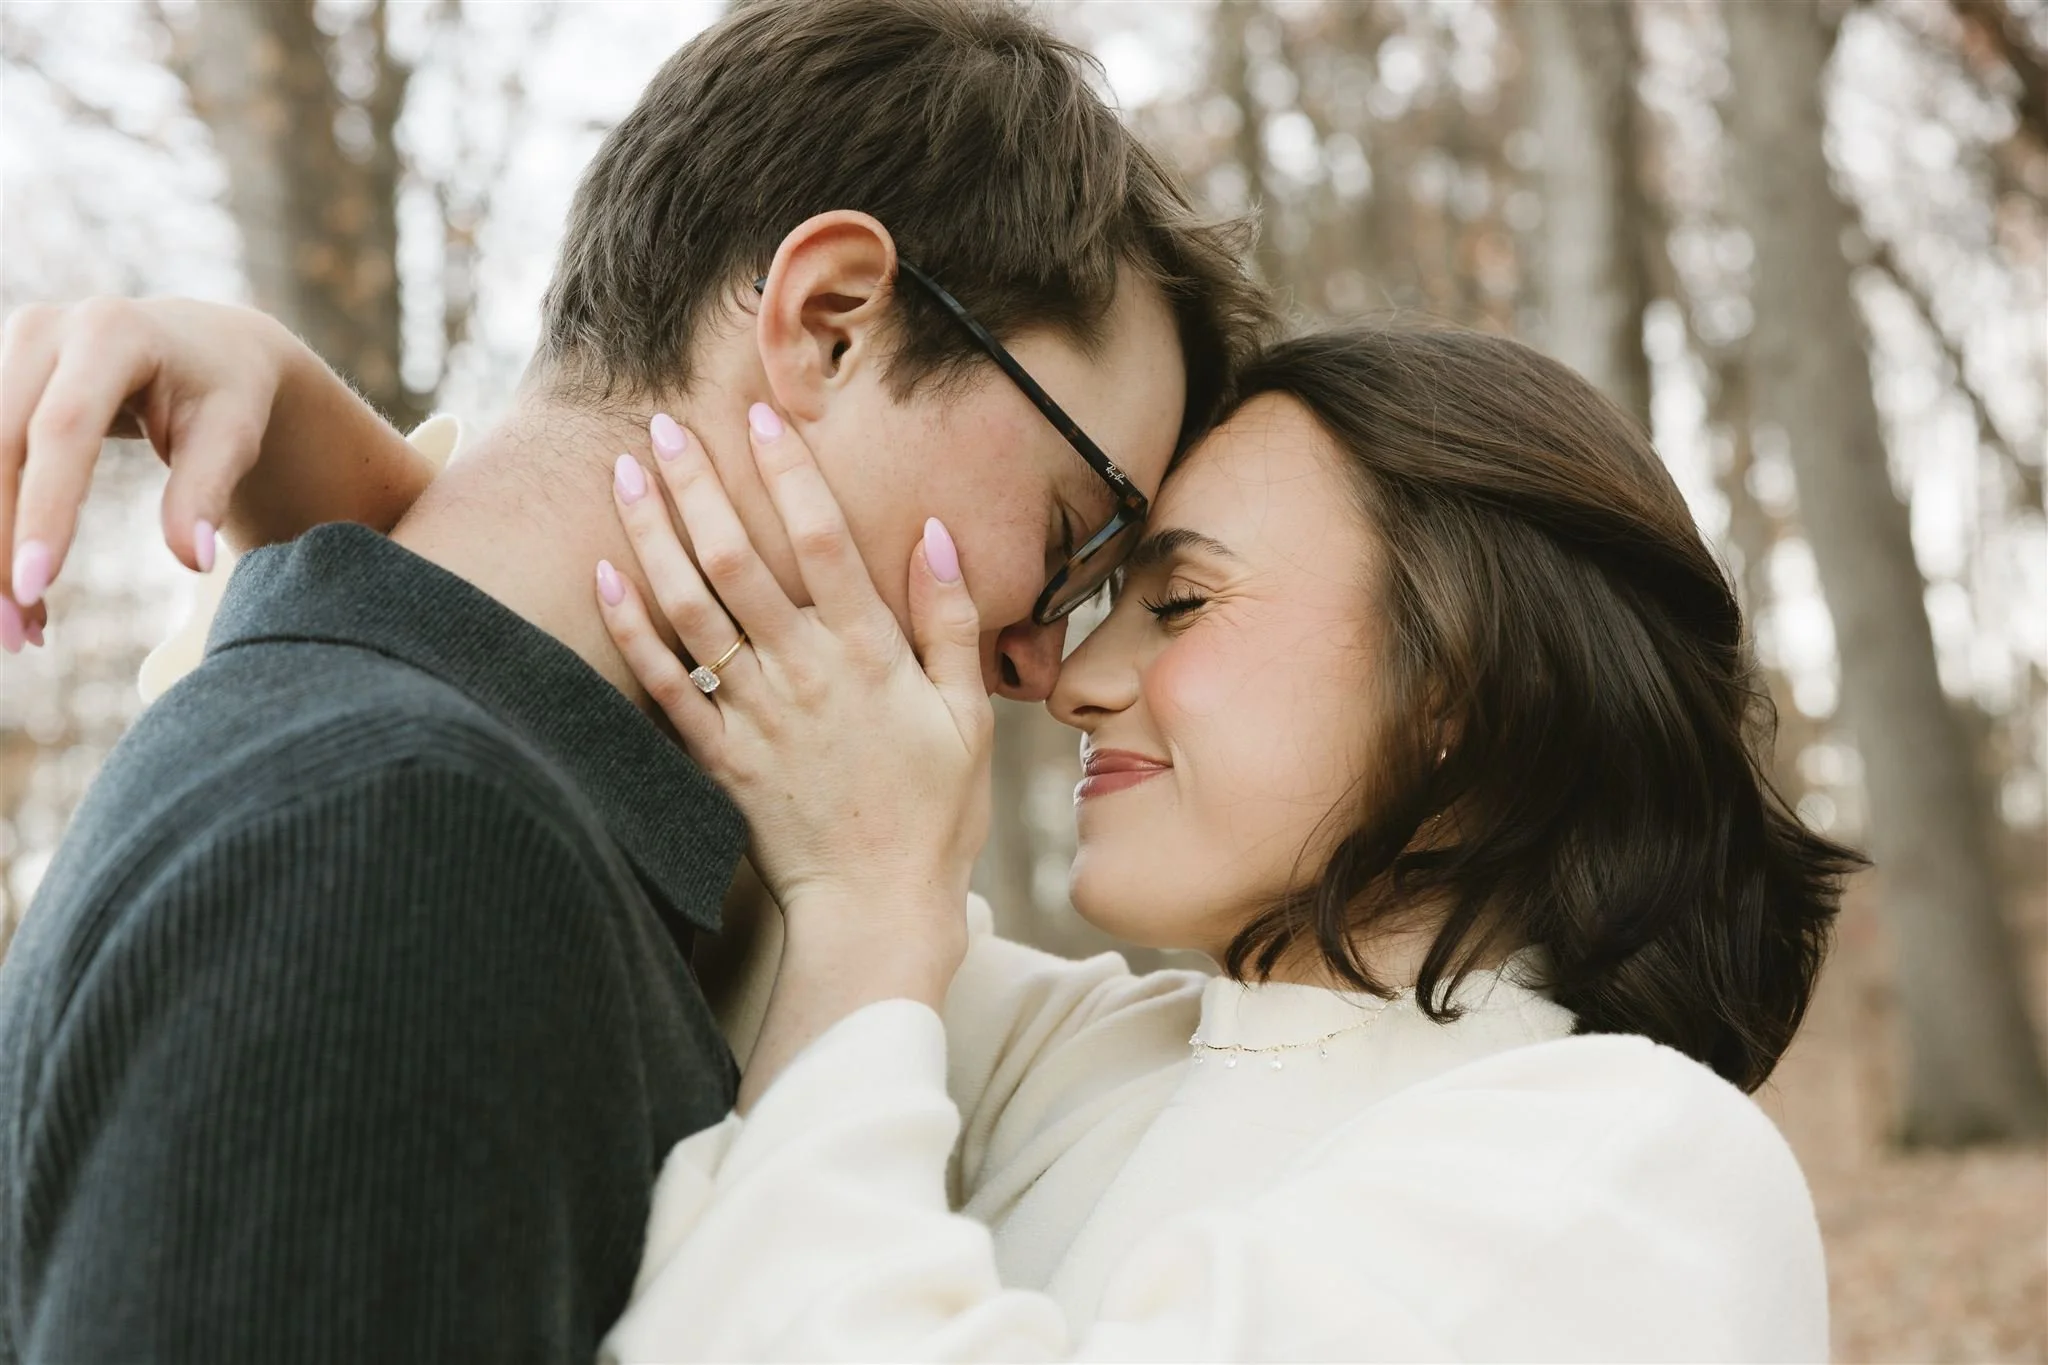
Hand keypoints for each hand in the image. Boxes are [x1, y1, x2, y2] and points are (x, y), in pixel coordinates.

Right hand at [0, 297, 432, 650]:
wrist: (203, 345)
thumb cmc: (226, 393)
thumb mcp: (233, 435)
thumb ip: (207, 492)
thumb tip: (194, 560)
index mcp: (112, 333)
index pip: (62, 431)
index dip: (42, 510)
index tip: (31, 587)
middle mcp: (45, 331)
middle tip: (13, 637)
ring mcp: (9, 350)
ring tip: (20, 629)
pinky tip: (10, 592)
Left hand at [598, 404, 992, 934]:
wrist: (878, 907)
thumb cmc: (935, 813)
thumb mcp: (968, 716)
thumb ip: (950, 622)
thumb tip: (936, 534)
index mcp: (870, 654)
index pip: (822, 539)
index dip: (790, 471)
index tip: (762, 415)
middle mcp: (804, 671)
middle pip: (738, 558)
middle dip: (697, 483)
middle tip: (664, 425)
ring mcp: (755, 714)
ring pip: (689, 608)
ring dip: (652, 535)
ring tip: (622, 476)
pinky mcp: (719, 757)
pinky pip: (664, 684)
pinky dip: (629, 629)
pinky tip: (603, 577)